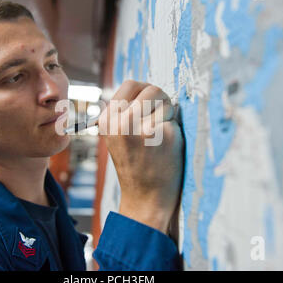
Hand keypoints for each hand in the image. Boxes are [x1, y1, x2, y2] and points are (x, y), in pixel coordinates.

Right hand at [98, 80, 183, 233]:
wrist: (146, 197)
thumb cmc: (136, 164)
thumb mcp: (117, 136)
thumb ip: (124, 112)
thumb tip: (142, 87)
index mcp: (107, 121)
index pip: (131, 84)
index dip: (145, 93)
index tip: (149, 109)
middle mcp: (120, 123)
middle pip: (150, 88)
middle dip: (160, 100)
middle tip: (159, 121)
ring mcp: (139, 128)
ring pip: (163, 99)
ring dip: (167, 112)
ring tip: (161, 133)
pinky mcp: (160, 136)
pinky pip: (174, 118)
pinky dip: (174, 130)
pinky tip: (166, 147)